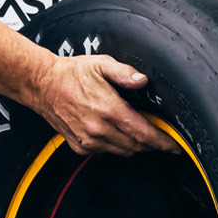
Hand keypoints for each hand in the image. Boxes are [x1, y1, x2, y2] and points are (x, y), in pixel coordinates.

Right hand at [24, 55, 176, 155]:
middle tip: (164, 140)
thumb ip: (124, 73)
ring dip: (137, 146)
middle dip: (153, 145)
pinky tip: (119, 135)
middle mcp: (100, 129)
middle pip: (137, 146)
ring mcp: (89, 140)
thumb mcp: (101, 64)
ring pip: (123, 151)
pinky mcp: (80, 146)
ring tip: (144, 137)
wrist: (41, 85)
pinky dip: (117, 147)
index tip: (175, 145)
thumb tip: (142, 80)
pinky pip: (106, 152)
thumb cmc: (71, 74)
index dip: (163, 142)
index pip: (145, 134)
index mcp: (110, 111)